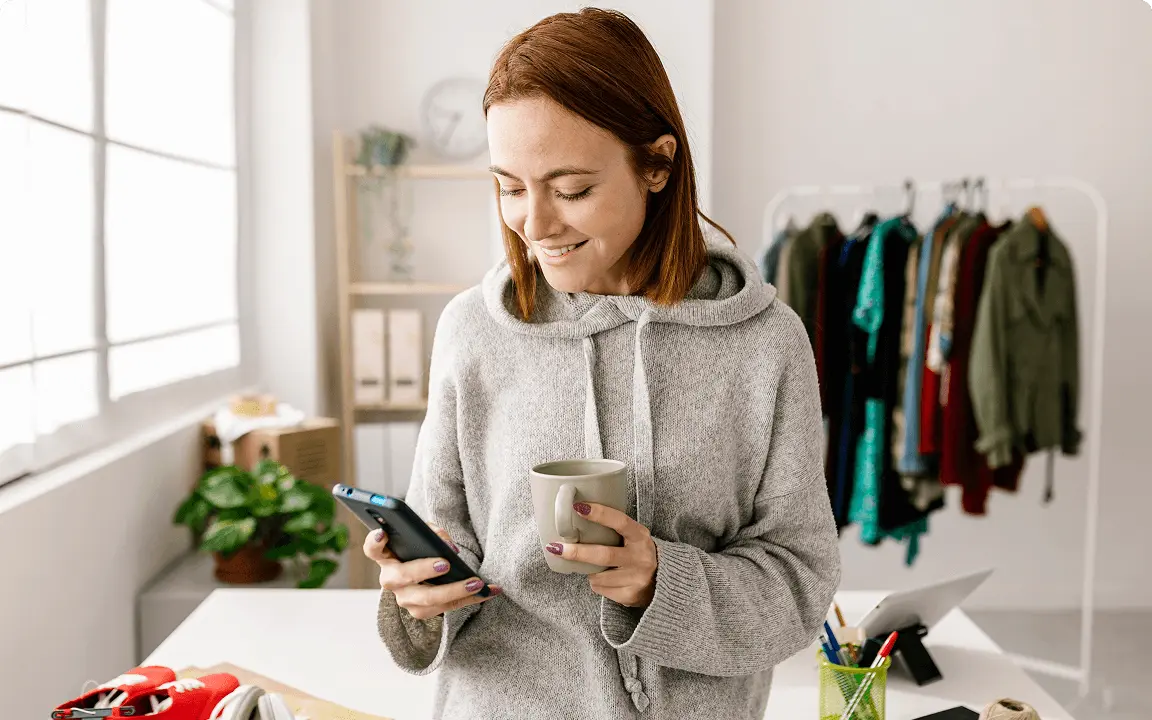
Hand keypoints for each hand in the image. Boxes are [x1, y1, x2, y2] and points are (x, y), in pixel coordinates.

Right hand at [362, 524, 500, 619]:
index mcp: (386, 557)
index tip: (383, 532)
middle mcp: (391, 580)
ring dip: (455, 591)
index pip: (372, 549)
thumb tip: (448, 547)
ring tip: (477, 583)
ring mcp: (405, 599)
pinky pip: (447, 607)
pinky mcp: (422, 612)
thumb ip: (432, 534)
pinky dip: (472, 599)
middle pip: (403, 578)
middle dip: (424, 570)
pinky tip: (491, 590)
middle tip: (446, 563)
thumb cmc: (422, 549)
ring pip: (427, 601)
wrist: (425, 575)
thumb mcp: (424, 536)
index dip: (375, 541)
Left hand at [546, 502, 657, 607]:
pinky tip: (606, 580)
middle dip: (577, 552)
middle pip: (603, 555)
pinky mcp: (630, 595)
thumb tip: (577, 516)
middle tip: (556, 548)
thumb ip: (615, 529)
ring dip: (589, 571)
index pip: (620, 522)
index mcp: (640, 536)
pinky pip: (601, 589)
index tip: (578, 507)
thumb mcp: (634, 536)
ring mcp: (637, 578)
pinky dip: (597, 584)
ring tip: (595, 568)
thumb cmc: (638, 553)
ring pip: (598, 576)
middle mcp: (641, 557)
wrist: (664, 582)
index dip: (599, 514)